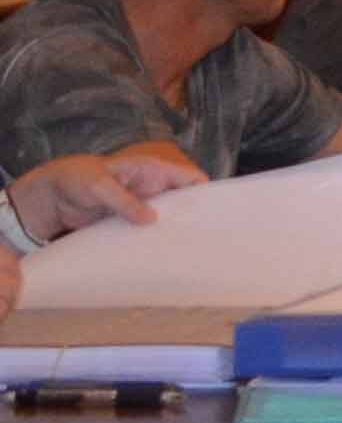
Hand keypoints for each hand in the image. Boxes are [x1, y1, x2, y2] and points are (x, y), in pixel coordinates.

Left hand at [12, 149, 202, 241]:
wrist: (49, 197)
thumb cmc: (75, 179)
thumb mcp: (99, 186)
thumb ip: (124, 201)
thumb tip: (152, 219)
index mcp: (151, 169)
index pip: (189, 177)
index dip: (204, 192)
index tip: (212, 213)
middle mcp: (152, 187)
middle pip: (183, 200)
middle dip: (191, 215)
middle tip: (201, 237)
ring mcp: (141, 205)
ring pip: (167, 216)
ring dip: (172, 229)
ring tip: (184, 249)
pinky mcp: (129, 221)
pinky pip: (148, 230)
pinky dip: (154, 239)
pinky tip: (159, 252)